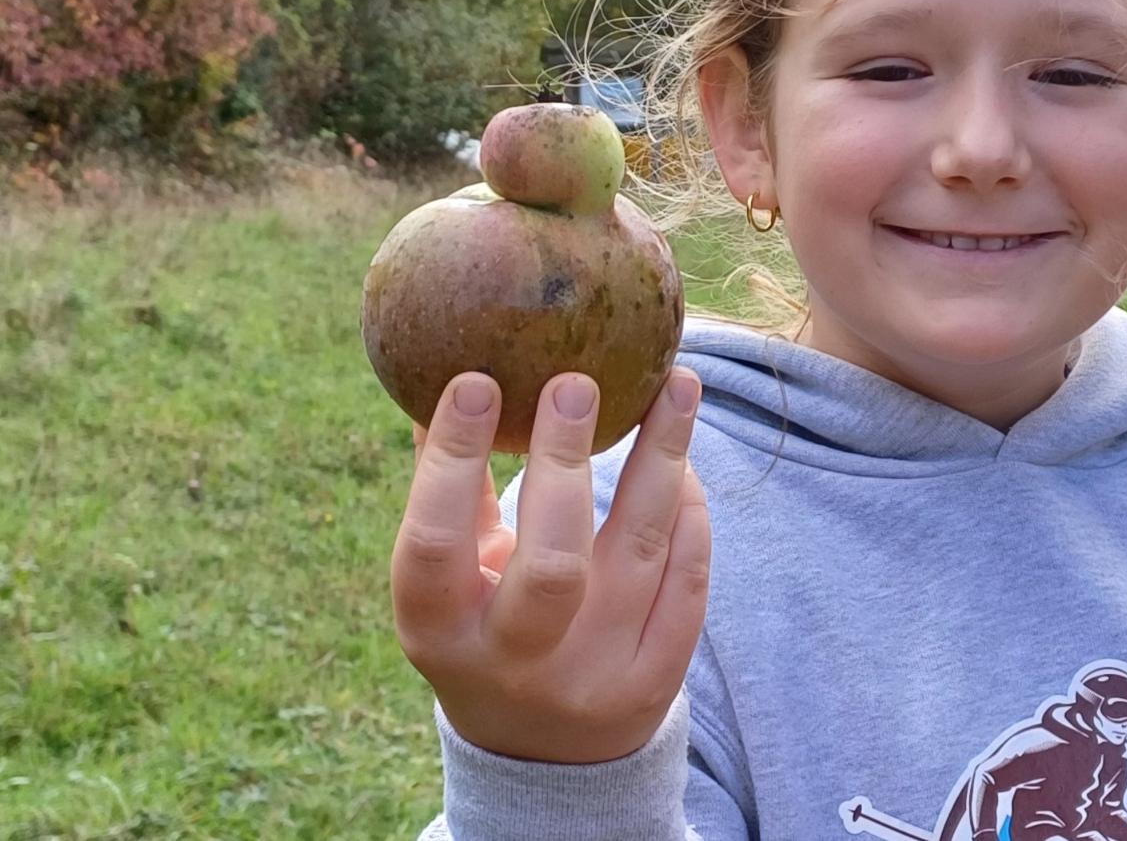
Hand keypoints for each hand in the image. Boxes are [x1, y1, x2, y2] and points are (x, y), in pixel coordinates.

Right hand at [390, 367, 709, 763]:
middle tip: (576, 383)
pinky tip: (685, 463)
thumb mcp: (445, 580)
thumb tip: (446, 370)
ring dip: (661, 460)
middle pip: (551, 564)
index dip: (453, 461)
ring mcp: (593, 678)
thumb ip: (448, 490)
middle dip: (565, 465)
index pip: (435, 542)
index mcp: (440, 631)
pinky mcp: (654, 684)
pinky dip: (690, 517)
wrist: (540, 757)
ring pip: (640, 556)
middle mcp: (515, 662)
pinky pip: (686, 585)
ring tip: (676, 385)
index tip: (478, 380)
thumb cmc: (480, 628)